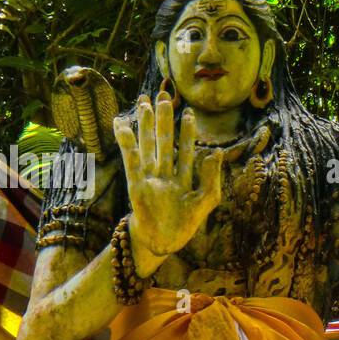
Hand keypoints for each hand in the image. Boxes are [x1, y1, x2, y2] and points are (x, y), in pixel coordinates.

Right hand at [113, 93, 222, 266]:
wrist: (164, 242)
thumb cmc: (185, 224)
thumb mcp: (206, 200)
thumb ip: (212, 177)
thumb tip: (215, 152)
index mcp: (183, 178)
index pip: (186, 149)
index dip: (187, 132)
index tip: (189, 113)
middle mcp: (165, 174)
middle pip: (164, 142)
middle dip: (164, 120)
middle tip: (163, 97)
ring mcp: (150, 177)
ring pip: (148, 146)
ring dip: (146, 125)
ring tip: (144, 103)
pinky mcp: (136, 184)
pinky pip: (131, 160)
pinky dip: (127, 143)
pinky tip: (123, 125)